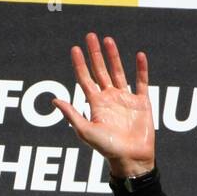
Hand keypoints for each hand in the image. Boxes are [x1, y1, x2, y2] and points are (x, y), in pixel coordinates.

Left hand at [52, 32, 154, 178]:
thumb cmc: (107, 149)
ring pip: (118, 72)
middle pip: (100, 71)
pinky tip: (138, 55)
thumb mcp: (85, 131)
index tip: (75, 48)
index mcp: (95, 105)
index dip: (79, 64)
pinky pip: (142, 82)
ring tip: (108, 39)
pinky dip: (141, 69)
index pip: (85, 79)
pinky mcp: (142, 103)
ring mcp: (126, 99)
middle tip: (90, 36)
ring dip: (114, 56)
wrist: (130, 159)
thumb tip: (54, 100)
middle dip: (95, 54)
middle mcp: (109, 99)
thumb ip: (71, 114)